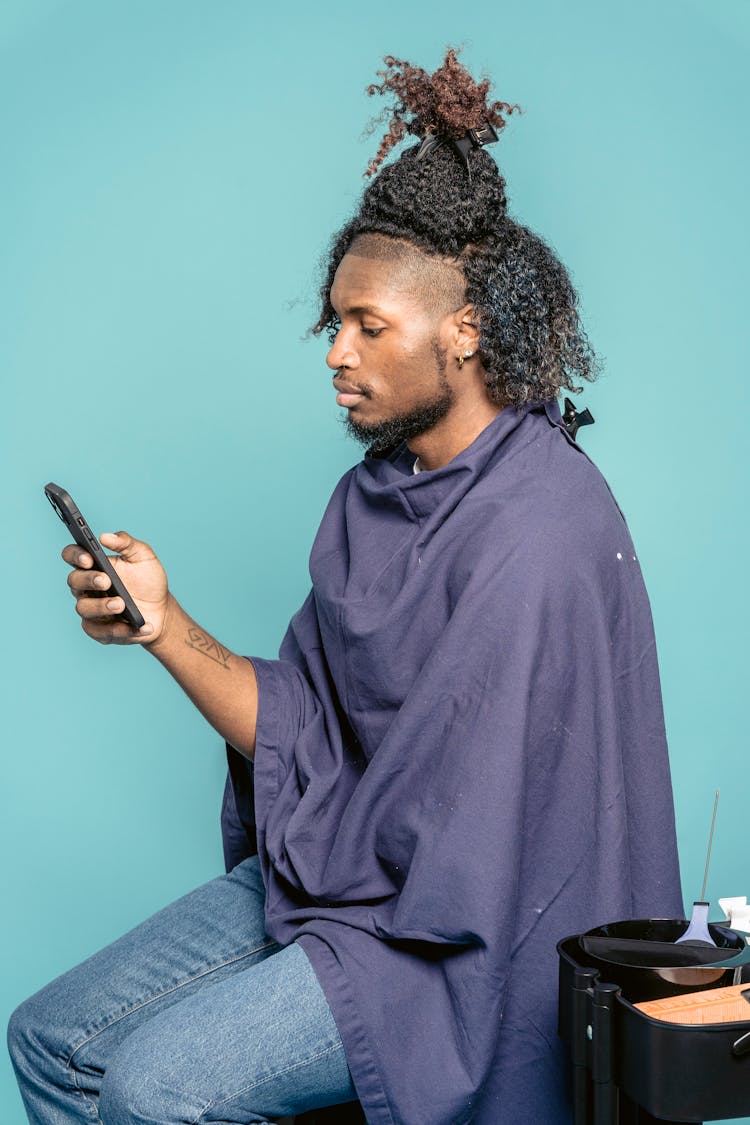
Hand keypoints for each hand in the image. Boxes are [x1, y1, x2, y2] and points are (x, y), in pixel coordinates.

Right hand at [63, 531, 170, 645]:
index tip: (89, 558)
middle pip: (74, 581)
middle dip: (89, 580)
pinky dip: (121, 630)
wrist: (162, 609)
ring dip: (102, 606)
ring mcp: (91, 609)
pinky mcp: (99, 631)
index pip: (72, 555)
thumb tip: (105, 536)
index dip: (75, 555)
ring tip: (122, 604)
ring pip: (83, 608)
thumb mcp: (143, 557)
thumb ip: (126, 543)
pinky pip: (101, 632)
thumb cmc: (148, 580)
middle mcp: (86, 587)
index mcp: (93, 565)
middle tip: (107, 581)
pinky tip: (140, 625)